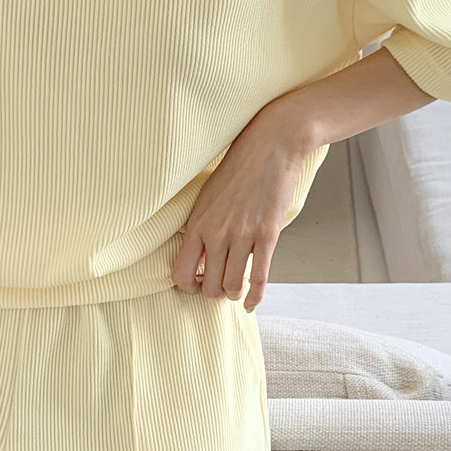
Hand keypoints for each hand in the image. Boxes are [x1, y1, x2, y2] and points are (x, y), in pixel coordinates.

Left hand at [171, 99, 316, 310]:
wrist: (270, 146)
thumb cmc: (238, 168)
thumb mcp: (207, 197)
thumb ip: (201, 227)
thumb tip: (199, 258)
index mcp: (197, 224)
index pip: (180, 273)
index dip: (188, 286)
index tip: (197, 283)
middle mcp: (216, 234)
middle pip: (208, 286)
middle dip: (213, 292)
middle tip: (220, 285)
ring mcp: (243, 236)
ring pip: (232, 286)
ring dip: (233, 293)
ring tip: (236, 288)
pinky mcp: (268, 235)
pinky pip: (260, 278)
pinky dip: (255, 297)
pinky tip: (250, 303)